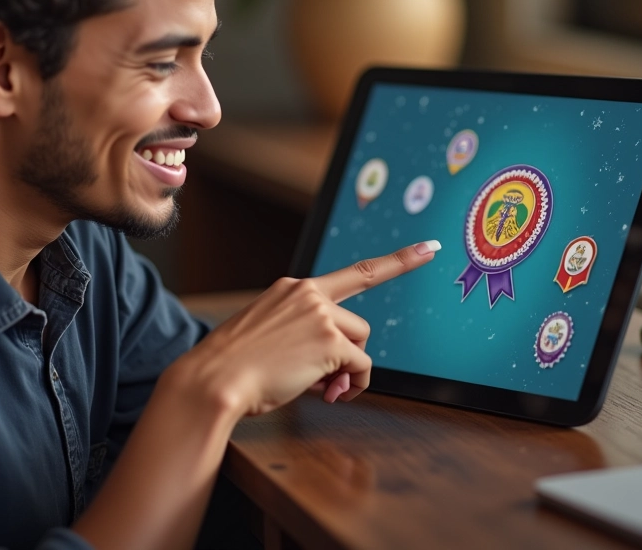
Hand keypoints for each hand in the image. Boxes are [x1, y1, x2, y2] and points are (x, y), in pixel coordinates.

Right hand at [180, 240, 440, 417]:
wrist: (214, 378)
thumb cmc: (236, 364)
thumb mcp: (270, 337)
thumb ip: (309, 341)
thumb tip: (339, 371)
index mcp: (293, 289)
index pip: (356, 271)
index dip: (398, 260)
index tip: (427, 248)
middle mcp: (309, 294)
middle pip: (359, 324)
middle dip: (349, 352)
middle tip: (331, 378)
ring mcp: (320, 314)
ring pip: (361, 344)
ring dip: (346, 370)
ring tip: (317, 385)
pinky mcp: (329, 340)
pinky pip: (360, 366)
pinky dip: (350, 385)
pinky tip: (325, 392)